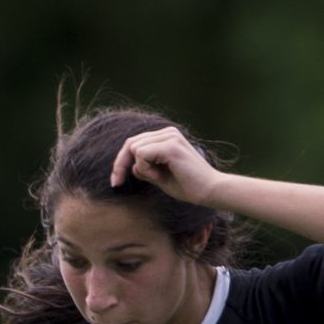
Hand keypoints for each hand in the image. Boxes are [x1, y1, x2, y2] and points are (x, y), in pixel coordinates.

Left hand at [109, 126, 225, 206]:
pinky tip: (160, 176)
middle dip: (120, 165)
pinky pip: (141, 155)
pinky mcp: (171, 146)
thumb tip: (129, 166)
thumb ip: (144, 168)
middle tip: (117, 183)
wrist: (208, 190)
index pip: (133, 143)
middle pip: (130, 143)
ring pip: (135, 149)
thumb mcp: (158, 176)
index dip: (119, 162)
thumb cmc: (186, 185)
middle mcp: (168, 133)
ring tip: (157, 177)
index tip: (115, 181)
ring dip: (141, 168)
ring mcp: (170, 137)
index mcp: (166, 136)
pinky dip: (145, 169)